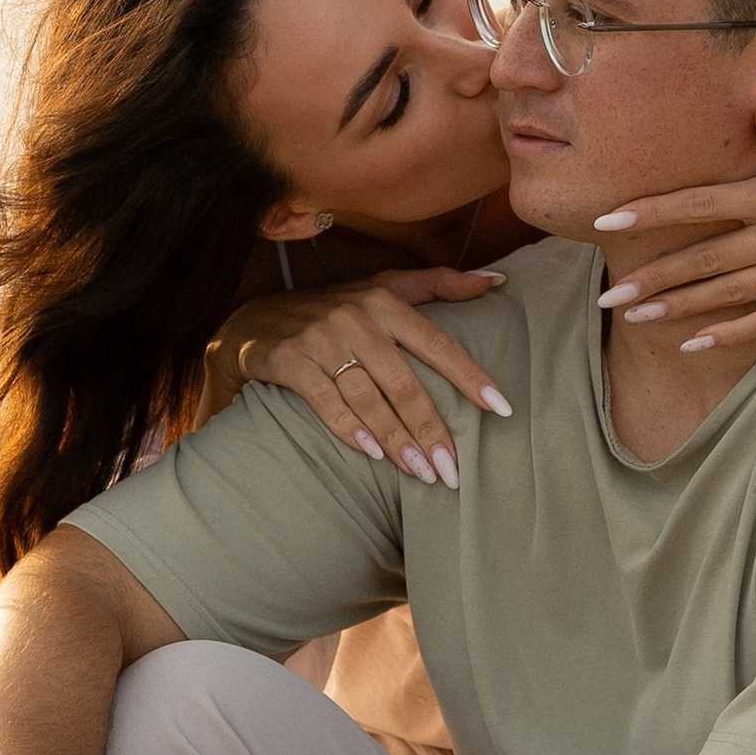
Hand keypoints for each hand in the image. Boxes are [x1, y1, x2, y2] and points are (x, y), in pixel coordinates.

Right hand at [215, 268, 511, 484]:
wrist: (253, 322)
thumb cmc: (332, 309)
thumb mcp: (381, 287)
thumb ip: (438, 284)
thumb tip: (497, 281)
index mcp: (384, 301)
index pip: (437, 343)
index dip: (470, 376)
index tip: (501, 409)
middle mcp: (354, 317)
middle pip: (403, 381)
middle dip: (430, 428)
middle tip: (453, 470)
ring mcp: (320, 339)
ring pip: (367, 397)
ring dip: (397, 440)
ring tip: (422, 473)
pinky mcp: (289, 360)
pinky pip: (324, 399)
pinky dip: (348, 427)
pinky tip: (371, 454)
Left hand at [591, 103, 755, 351]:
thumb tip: (754, 106)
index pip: (702, 203)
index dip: (653, 212)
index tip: (609, 221)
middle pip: (706, 258)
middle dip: (653, 276)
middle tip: (607, 294)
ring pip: (728, 294)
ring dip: (678, 307)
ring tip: (634, 315)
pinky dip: (728, 334)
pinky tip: (692, 343)